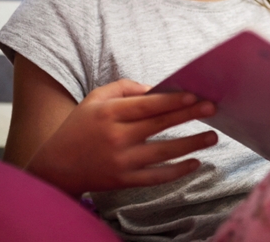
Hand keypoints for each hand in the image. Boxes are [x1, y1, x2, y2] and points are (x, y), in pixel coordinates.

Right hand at [26, 78, 218, 194]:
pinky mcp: (124, 181)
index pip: (147, 105)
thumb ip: (124, 88)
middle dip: (189, 115)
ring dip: (191, 144)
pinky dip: (177, 171)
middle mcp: (116, 137)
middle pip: (159, 125)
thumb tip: (156, 89)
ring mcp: (121, 161)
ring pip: (163, 152)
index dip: (172, 100)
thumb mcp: (95, 99)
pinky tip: (195, 162)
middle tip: (212, 108)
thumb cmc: (80, 127)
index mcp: (109, 113)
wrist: (56, 166)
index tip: (194, 95)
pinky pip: (156, 177)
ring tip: (212, 136)